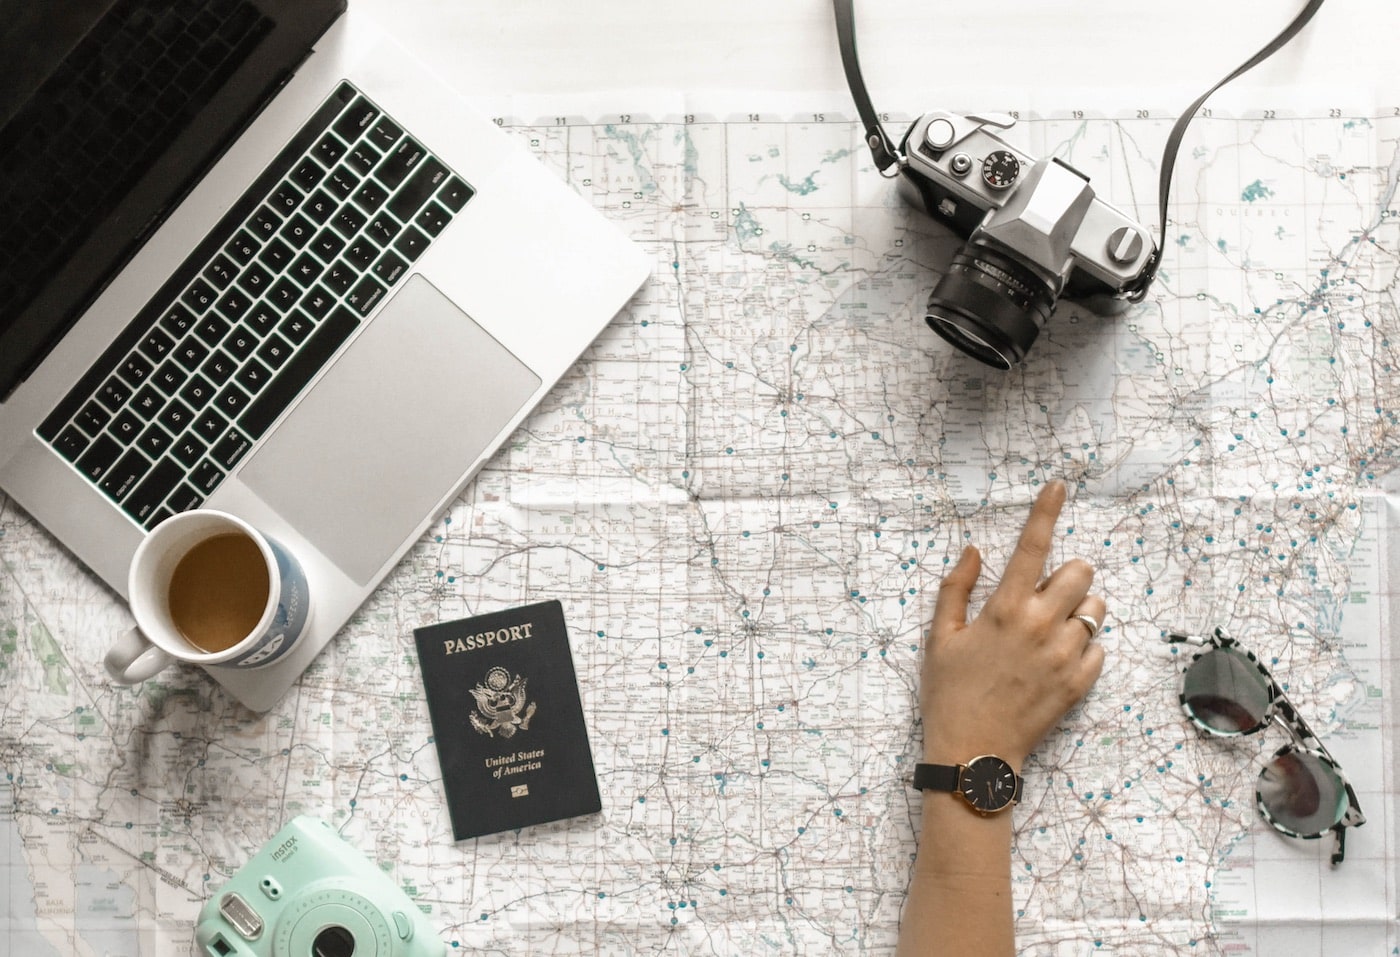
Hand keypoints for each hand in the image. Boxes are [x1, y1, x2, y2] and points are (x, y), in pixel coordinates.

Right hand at [921, 480, 1105, 770]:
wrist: (973, 754)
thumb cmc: (949, 692)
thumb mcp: (939, 637)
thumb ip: (956, 588)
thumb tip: (975, 549)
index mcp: (1003, 609)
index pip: (1033, 546)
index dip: (1046, 510)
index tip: (1059, 485)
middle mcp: (1040, 626)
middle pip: (1080, 573)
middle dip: (1068, 574)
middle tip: (1045, 593)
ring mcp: (1064, 656)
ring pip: (1095, 610)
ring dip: (1079, 610)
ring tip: (1052, 629)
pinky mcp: (1079, 684)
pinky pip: (1099, 649)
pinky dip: (1083, 647)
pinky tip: (1055, 660)